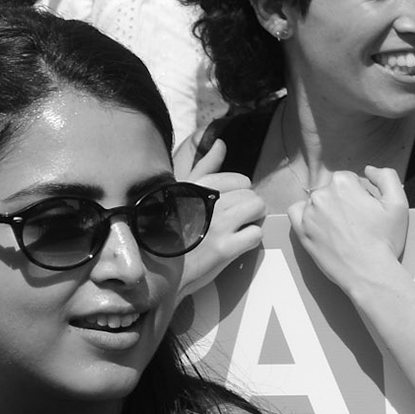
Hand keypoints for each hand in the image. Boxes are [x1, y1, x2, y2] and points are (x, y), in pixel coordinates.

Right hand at [177, 139, 263, 293]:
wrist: (157, 271)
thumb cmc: (167, 229)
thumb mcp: (179, 192)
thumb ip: (204, 166)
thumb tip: (221, 142)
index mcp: (197, 185)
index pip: (241, 180)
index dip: (237, 195)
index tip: (224, 209)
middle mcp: (208, 201)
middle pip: (252, 195)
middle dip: (246, 209)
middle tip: (231, 223)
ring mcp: (218, 224)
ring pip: (258, 209)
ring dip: (252, 222)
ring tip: (235, 232)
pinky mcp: (225, 249)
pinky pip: (256, 234)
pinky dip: (249, 241)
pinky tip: (234, 247)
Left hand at [287, 165, 409, 295]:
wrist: (369, 272)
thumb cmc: (384, 240)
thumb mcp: (398, 202)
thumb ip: (386, 177)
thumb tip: (368, 170)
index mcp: (343, 183)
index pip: (349, 180)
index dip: (361, 193)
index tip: (367, 209)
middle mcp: (321, 194)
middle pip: (332, 190)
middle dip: (344, 201)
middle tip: (358, 222)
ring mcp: (308, 213)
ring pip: (317, 201)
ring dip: (327, 209)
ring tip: (342, 228)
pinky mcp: (301, 230)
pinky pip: (296, 212)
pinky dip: (305, 214)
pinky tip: (320, 224)